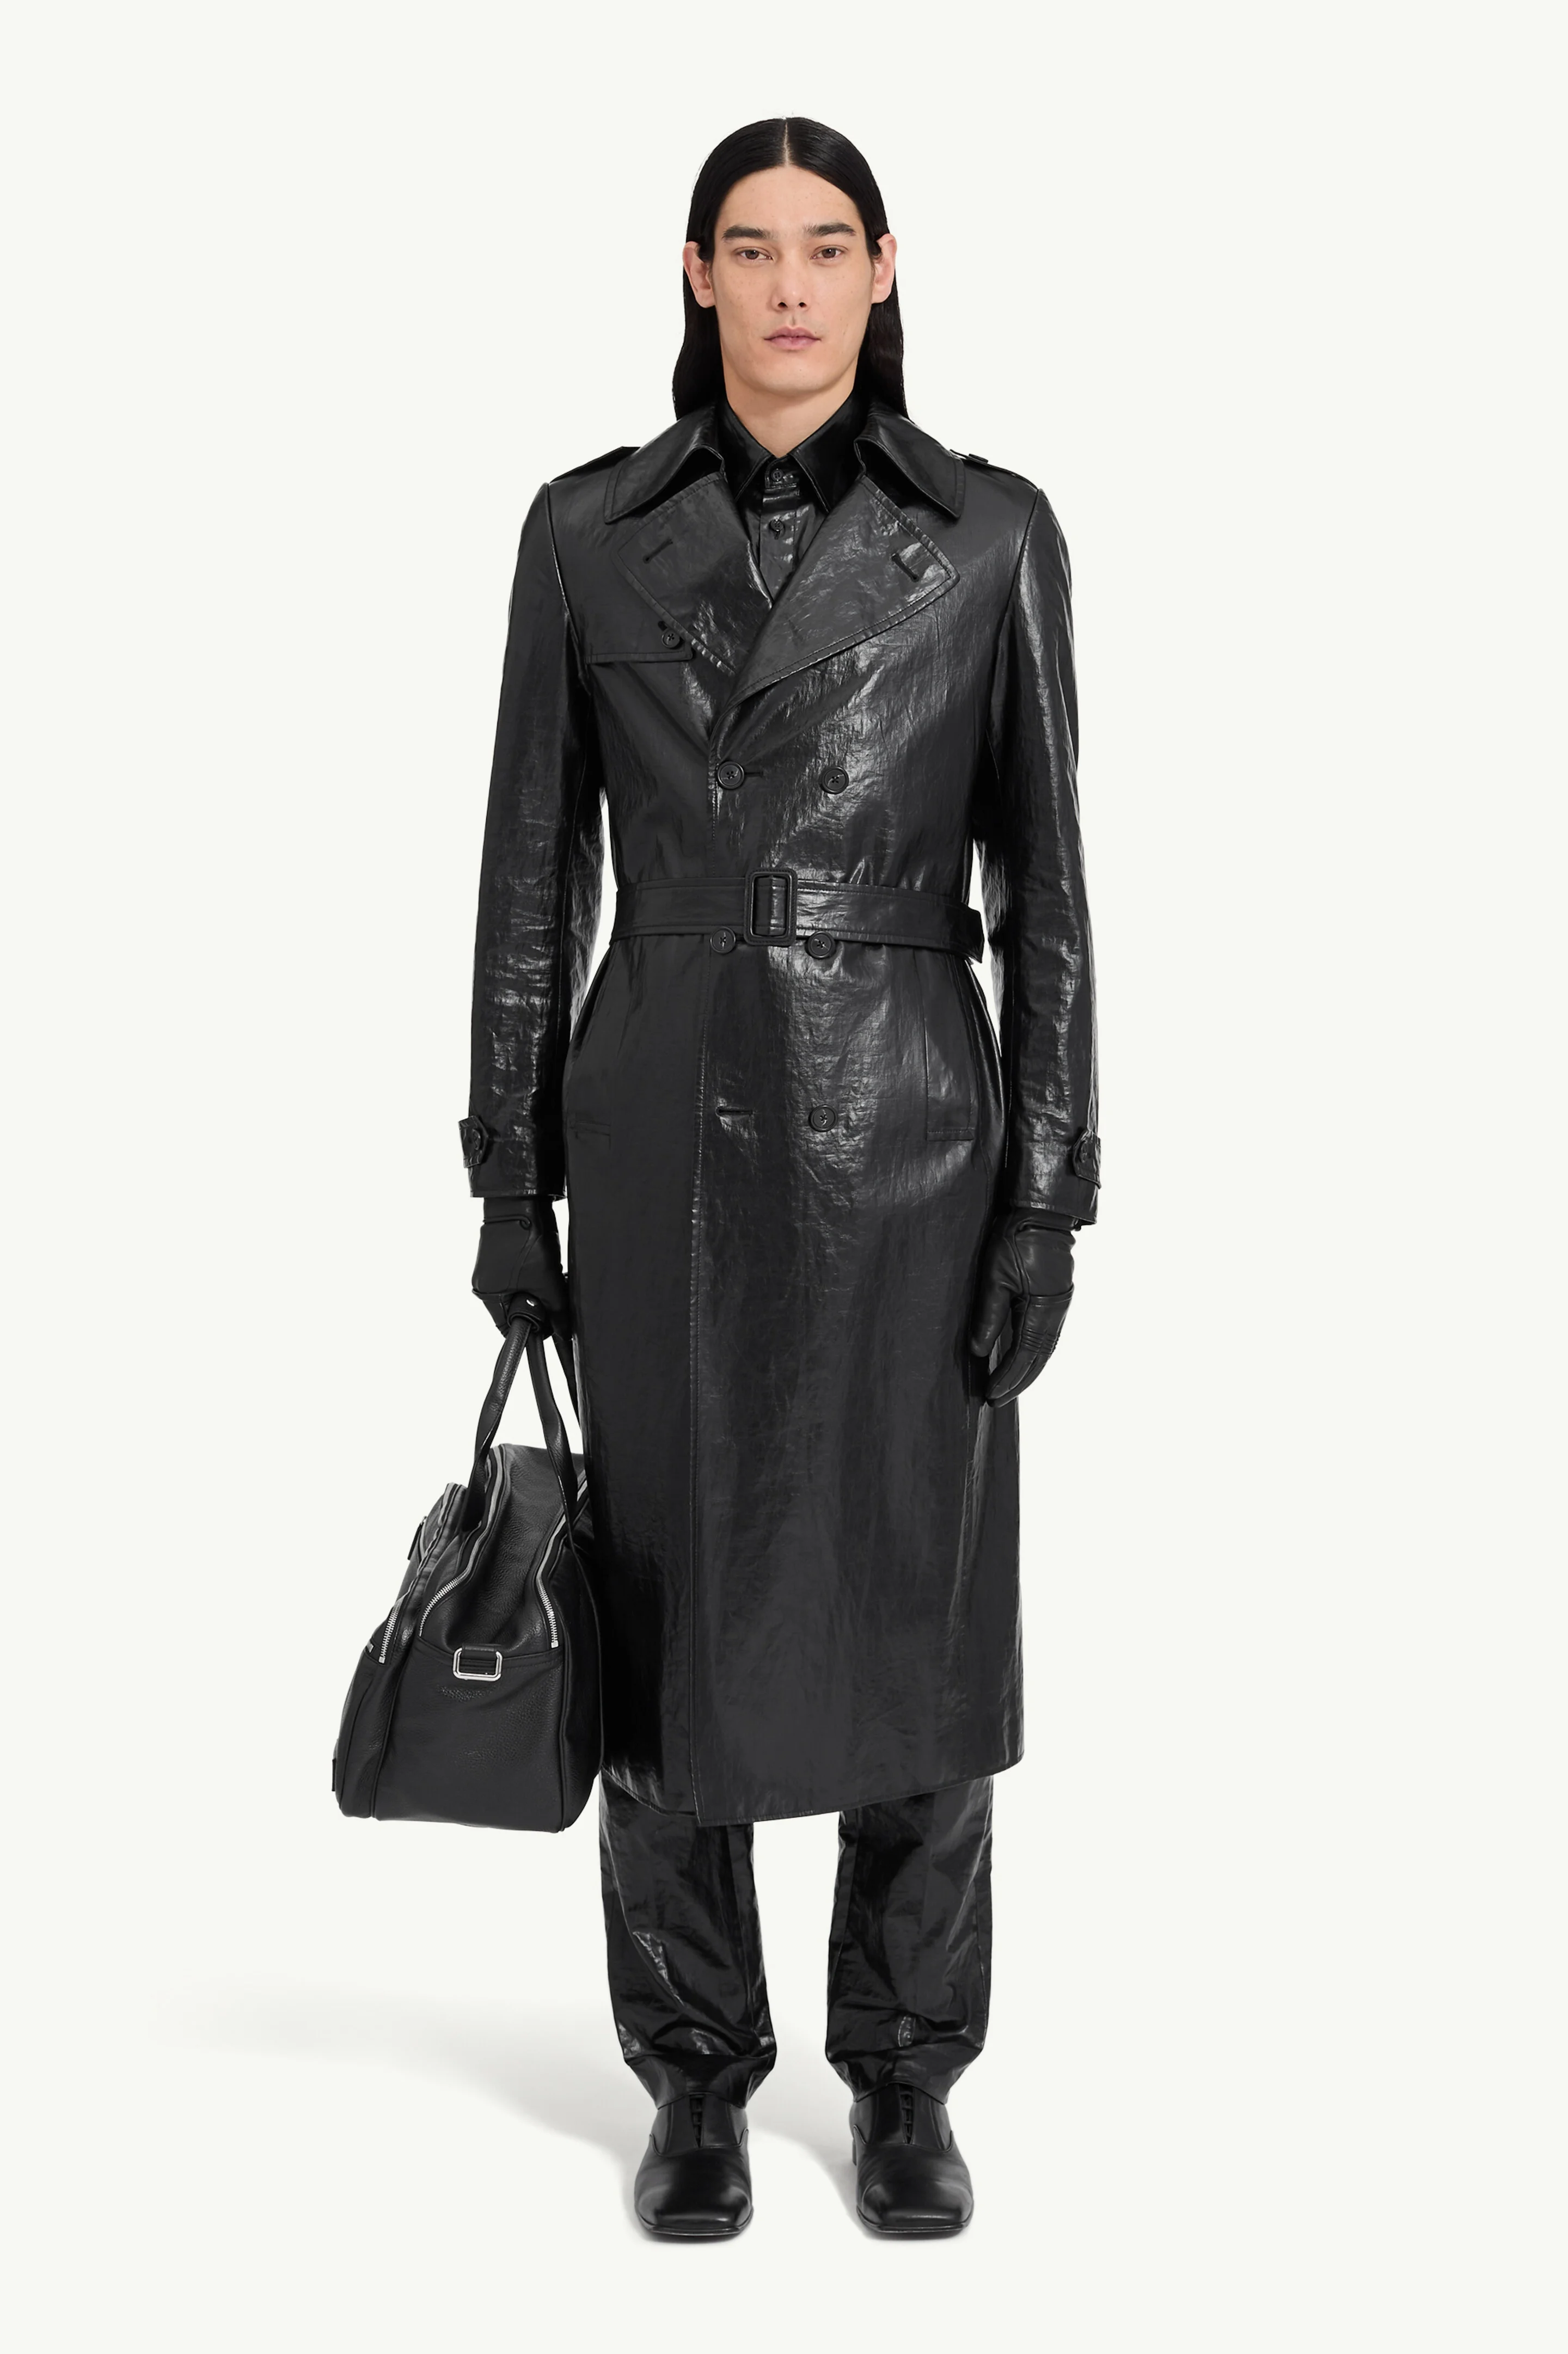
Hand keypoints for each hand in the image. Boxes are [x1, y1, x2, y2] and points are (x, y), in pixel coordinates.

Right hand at [471, 1196, 570, 1340]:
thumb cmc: (526, 1240)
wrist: (520, 1202)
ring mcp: (490, 1268)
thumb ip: (556, 1312)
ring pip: (519, 1292)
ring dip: (536, 1291)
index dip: (531, 1329)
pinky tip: (546, 1267)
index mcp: (488, 1295)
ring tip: (552, 1279)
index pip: (508, 1327)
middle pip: (514, 1309)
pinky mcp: (499, 1255)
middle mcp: (484, 1283)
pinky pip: (517, 1277)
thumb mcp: (548, 1282)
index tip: (549, 1326)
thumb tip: (563, 1333)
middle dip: (536, 1307)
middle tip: (554, 1299)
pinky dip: (533, 1277)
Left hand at [967, 1210, 1074, 1405]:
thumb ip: (989, 1315)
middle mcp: (1056, 1312)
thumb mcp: (995, 1276)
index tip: (991, 1395)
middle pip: (1039, 1358)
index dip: (1008, 1378)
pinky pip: (1045, 1335)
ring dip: (1027, 1370)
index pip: (1025, 1355)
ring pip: (1044, 1349)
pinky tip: (1020, 1359)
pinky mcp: (1056, 1298)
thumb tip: (977, 1350)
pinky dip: (1032, 1352)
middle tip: (996, 1400)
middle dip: (1018, 1381)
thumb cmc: (1016, 1239)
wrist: (1040, 1213)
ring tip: (1006, 1387)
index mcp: (1044, 1309)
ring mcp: (1059, 1306)